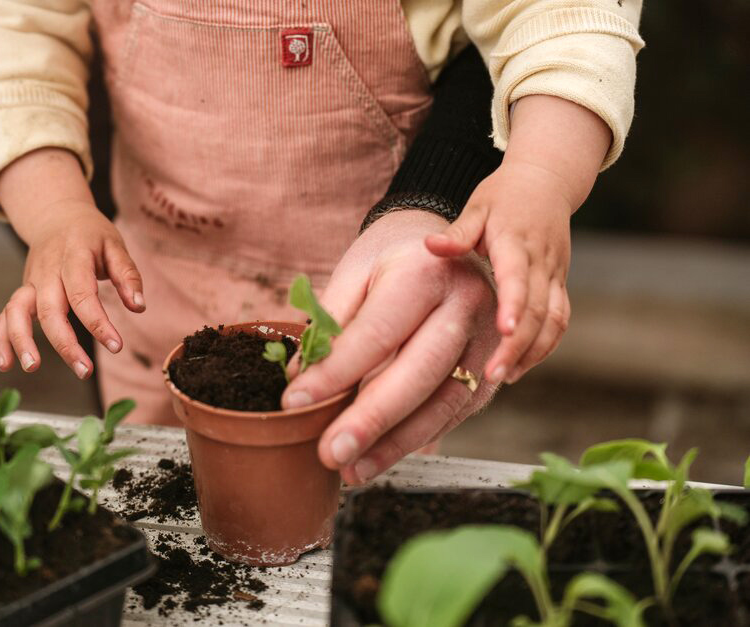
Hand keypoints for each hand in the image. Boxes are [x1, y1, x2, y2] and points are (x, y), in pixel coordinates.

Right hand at [0, 149, 144, 378]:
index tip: (116, 345)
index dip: (97, 322)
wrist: (56, 215)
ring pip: (18, 311)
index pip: (82, 294)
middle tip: (84, 371)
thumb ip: (128, 275)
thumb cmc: (91, 234)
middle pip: (49, 309)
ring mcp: (30, 281)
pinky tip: (7, 365)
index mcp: (74, 257)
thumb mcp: (115, 245)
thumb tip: (138, 306)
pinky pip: (5, 315)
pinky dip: (1, 339)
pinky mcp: (23, 291)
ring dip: (21, 341)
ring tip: (32, 368)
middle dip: (65, 343)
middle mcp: (47, 271)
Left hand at [280, 210, 499, 484]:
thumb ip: (330, 319)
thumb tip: (301, 376)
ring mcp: (489, 338)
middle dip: (372, 419)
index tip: (295, 401)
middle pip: (419, 372)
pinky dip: (417, 439)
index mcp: (425, 271)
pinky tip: (381, 456)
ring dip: (395, 443)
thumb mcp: (357, 271)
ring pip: (444, 401)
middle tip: (330, 453)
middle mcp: (466, 303)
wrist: (452, 245)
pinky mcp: (495, 369)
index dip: (335, 372)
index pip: (377, 333)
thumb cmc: (393, 258)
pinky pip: (456, 412)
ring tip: (351, 470)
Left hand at [425, 161, 571, 384]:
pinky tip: (521, 364)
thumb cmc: (504, 195)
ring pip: (554, 320)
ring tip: (506, 376)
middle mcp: (542, 261)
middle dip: (517, 345)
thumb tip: (430, 246)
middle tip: (493, 374)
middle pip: (537, 310)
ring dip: (533, 352)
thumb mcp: (478, 205)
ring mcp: (556, 274)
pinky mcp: (561, 283)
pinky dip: (545, 345)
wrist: (547, 181)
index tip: (504, 332)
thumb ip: (458, 231)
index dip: (514, 306)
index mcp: (516, 241)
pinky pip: (559, 319)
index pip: (519, 278)